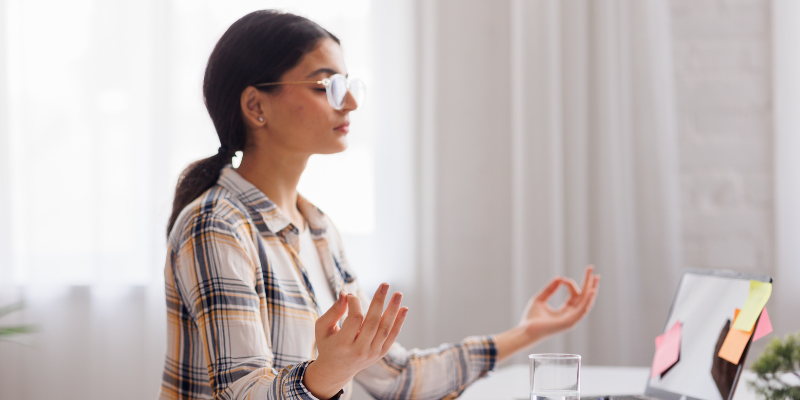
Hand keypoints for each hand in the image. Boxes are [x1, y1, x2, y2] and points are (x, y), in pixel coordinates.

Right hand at [303, 284, 407, 398]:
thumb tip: (345, 293)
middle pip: (372, 322)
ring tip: (398, 294)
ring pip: (385, 329)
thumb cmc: (328, 344)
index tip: (351, 295)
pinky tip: (404, 309)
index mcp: (343, 344)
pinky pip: (392, 337)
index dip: (355, 303)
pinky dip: (399, 323)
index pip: (354, 319)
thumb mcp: (323, 328)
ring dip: (393, 310)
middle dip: (379, 301)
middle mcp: (359, 350)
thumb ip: (333, 310)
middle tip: (385, 284)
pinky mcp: (380, 354)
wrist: (336, 370)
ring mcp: (372, 353)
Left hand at [519, 265, 599, 341]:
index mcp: (565, 311)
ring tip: (596, 277)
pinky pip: (582, 310)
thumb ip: (550, 289)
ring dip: (592, 290)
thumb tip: (560, 278)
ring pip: (586, 303)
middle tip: (592, 269)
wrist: (525, 330)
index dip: (570, 284)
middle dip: (589, 283)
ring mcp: (571, 320)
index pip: (575, 295)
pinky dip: (587, 300)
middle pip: (584, 297)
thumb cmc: (531, 318)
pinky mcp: (569, 322)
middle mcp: (571, 315)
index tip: (562, 279)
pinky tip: (591, 291)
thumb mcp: (540, 299)